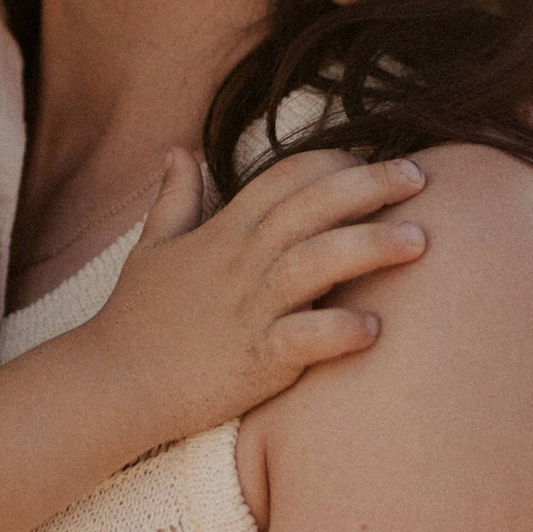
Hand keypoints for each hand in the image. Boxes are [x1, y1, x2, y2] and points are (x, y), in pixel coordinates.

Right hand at [78, 147, 428, 445]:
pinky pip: (304, 338)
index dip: (331, 161)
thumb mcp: (152, 245)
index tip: (371, 158)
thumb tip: (177, 150)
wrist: (112, 381)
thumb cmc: (135, 317)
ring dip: (371, 247)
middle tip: (420, 174)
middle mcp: (242, 260)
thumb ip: (174, 197)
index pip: (285, 177)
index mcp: (224, 231)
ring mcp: (250, 308)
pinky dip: (339, 331)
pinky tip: (375, 329)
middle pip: (313, 206)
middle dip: (370, 185)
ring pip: (317, 262)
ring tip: (421, 241)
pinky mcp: (255, 358)